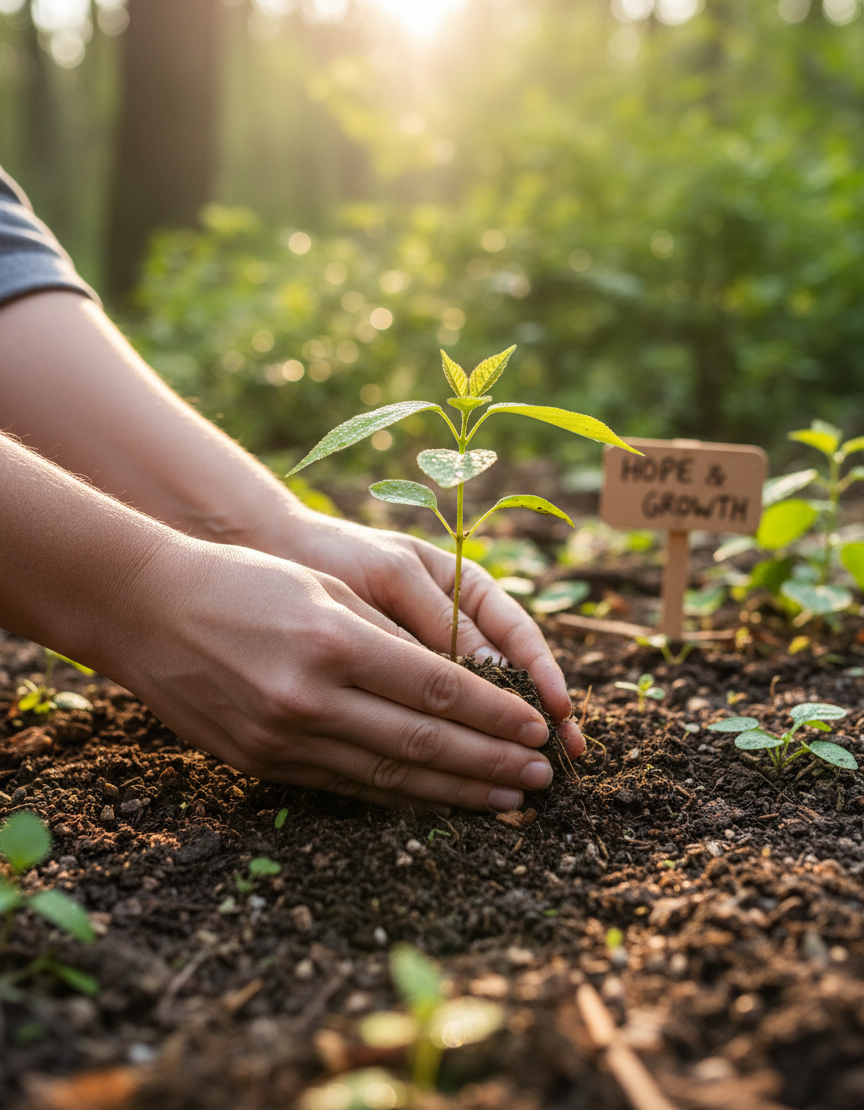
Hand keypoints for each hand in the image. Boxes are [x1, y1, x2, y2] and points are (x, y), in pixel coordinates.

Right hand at [112, 539, 563, 810]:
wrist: (149, 611)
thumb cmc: (245, 582)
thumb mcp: (324, 588)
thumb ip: (390, 635)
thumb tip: (464, 681)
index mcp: (333, 641)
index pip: (437, 690)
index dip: (495, 715)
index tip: (538, 729)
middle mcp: (310, 697)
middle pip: (423, 743)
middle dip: (492, 763)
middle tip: (543, 779)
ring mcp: (283, 737)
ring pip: (389, 776)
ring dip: (456, 793)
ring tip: (507, 802)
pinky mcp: (263, 763)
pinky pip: (346, 786)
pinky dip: (400, 797)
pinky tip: (438, 802)